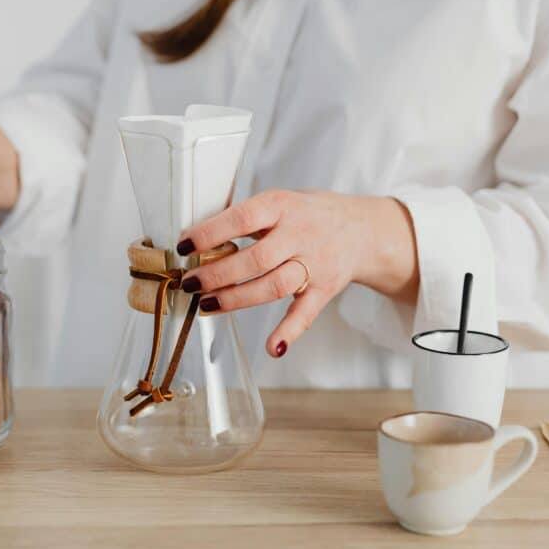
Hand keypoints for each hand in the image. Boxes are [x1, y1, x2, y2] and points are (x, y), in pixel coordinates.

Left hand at [176, 190, 417, 356]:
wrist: (363, 230)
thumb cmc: (310, 215)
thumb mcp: (280, 201)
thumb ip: (246, 217)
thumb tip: (199, 236)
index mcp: (282, 206)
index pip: (242, 218)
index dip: (210, 233)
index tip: (184, 245)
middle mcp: (300, 234)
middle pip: (255, 259)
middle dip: (217, 274)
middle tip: (190, 283)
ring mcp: (314, 264)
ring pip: (274, 286)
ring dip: (237, 299)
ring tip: (207, 304)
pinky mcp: (324, 290)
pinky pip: (306, 313)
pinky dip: (289, 332)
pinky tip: (272, 347)